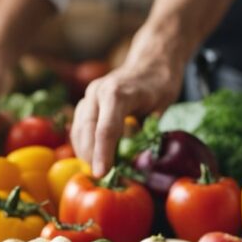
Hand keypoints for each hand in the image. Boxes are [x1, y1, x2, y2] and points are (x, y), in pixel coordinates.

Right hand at [71, 59, 182, 176]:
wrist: (150, 62)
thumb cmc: (159, 84)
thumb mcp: (163, 106)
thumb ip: (150, 131)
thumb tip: (140, 160)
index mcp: (117, 93)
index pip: (106, 129)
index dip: (103, 154)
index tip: (102, 174)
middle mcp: (97, 92)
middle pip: (87, 131)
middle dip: (91, 157)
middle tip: (100, 178)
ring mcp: (89, 96)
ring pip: (79, 130)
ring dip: (85, 152)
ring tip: (97, 171)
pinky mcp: (86, 103)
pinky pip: (79, 127)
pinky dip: (83, 144)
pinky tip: (92, 158)